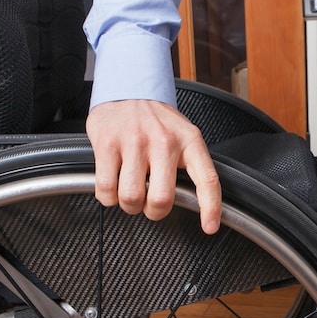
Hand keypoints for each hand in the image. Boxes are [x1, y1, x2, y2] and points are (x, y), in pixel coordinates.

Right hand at [86, 99, 221, 233]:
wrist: (128, 90)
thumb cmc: (157, 121)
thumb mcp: (183, 135)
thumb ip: (190, 164)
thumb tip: (197, 203)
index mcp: (190, 141)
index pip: (207, 179)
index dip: (211, 208)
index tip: (209, 227)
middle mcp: (164, 141)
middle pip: (161, 199)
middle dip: (153, 212)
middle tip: (149, 204)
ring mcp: (134, 142)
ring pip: (130, 197)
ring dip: (129, 205)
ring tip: (130, 191)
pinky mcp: (107, 143)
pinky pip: (106, 188)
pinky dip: (107, 197)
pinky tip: (112, 185)